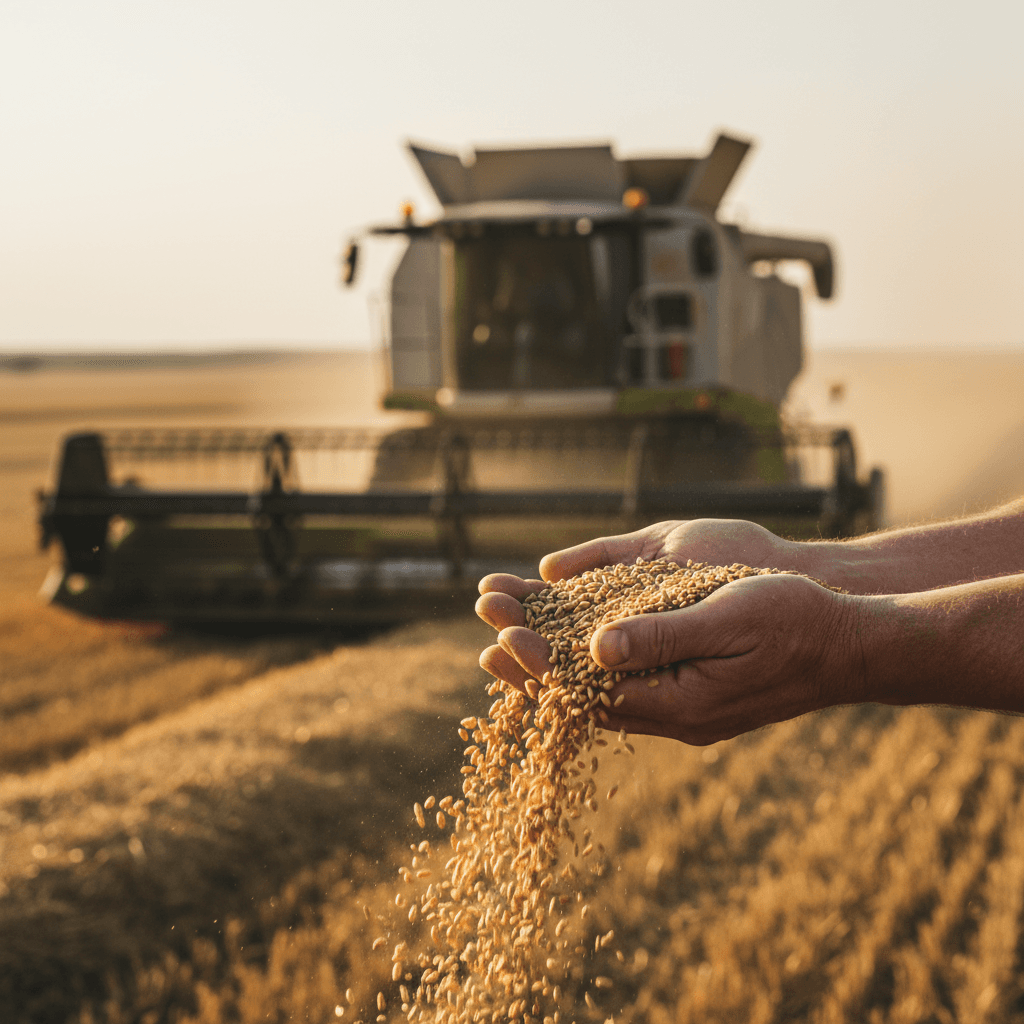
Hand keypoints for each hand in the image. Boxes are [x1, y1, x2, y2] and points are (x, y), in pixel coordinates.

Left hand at [481, 571, 860, 744]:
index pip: (589, 691)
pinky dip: (590, 669)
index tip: (499, 634)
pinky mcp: (692, 698)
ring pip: (601, 694)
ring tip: (509, 637)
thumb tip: (594, 648)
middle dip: (533, 665)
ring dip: (556, 665)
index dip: (540, 663)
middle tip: (486, 634)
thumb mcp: (730, 618)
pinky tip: (568, 649)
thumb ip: (663, 637)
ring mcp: (683, 712)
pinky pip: (627, 689)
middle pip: (584, 698)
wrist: (849, 647)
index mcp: (680, 705)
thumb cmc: (796, 622)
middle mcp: (675, 718)